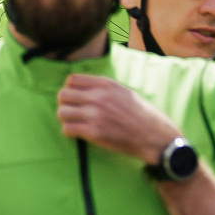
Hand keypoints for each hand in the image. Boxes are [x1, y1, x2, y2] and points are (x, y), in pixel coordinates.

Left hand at [56, 73, 181, 164]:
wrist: (152, 134)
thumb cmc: (139, 114)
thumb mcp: (123, 91)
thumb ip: (103, 88)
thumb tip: (82, 88)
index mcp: (105, 84)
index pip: (72, 80)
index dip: (70, 89)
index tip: (75, 98)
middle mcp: (98, 97)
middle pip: (63, 95)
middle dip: (65, 104)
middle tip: (72, 112)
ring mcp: (94, 114)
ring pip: (61, 112)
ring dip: (65, 119)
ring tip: (74, 122)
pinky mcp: (93, 132)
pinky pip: (67, 129)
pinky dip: (69, 132)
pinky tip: (78, 133)